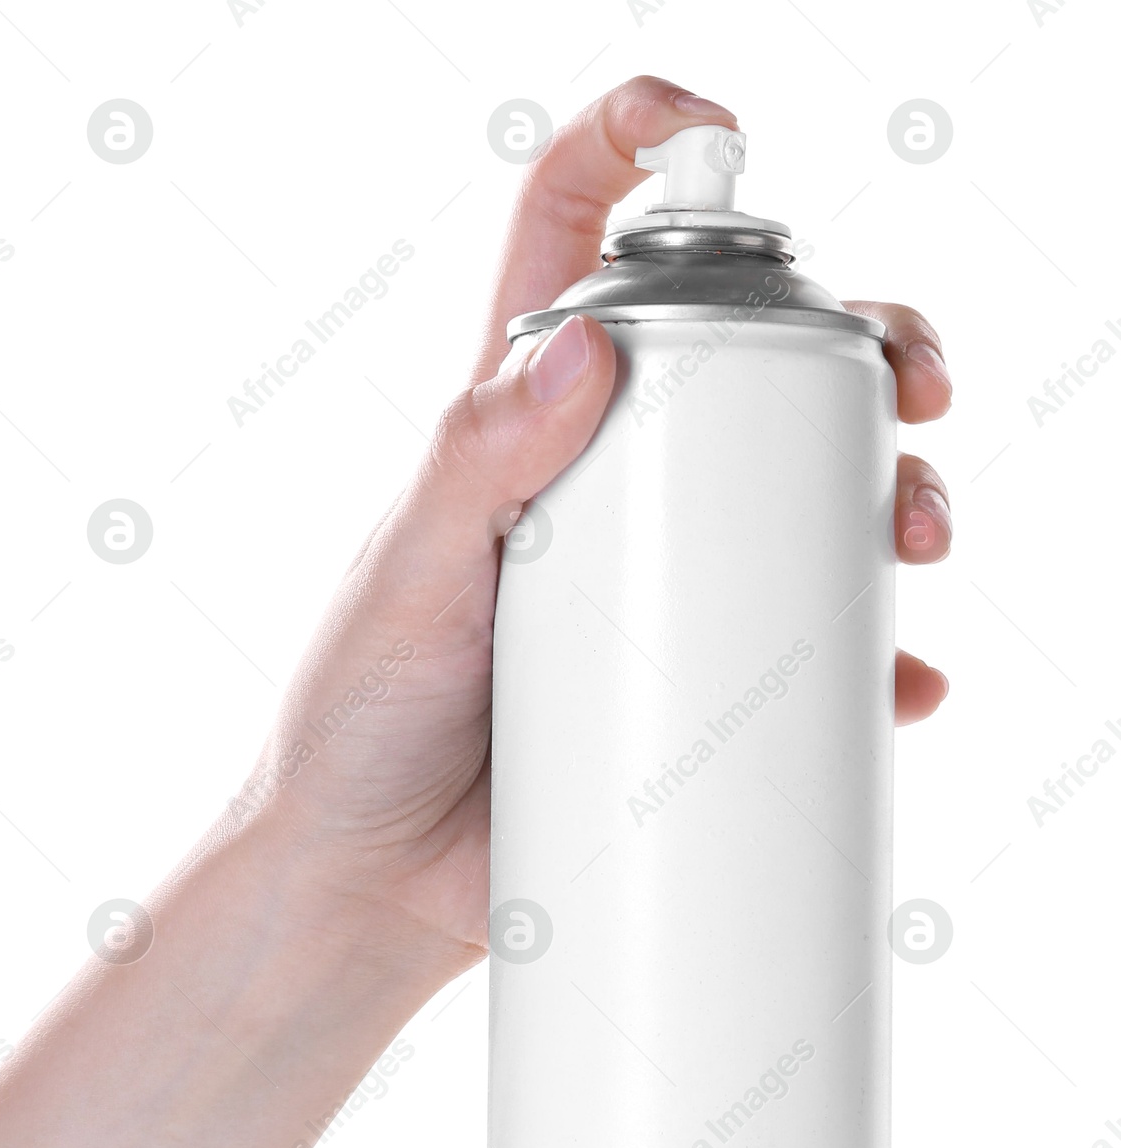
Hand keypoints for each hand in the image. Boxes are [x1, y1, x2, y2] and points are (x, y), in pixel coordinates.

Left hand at [242, 76, 952, 981]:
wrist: (372, 880)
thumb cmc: (356, 720)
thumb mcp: (402, 579)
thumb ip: (472, 464)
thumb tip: (587, 345)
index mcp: (517, 419)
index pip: (569, 234)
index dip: (637, 147)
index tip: (718, 140)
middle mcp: (601, 480)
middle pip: (750, 360)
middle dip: (858, 348)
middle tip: (910, 396)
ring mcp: (654, 582)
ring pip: (803, 493)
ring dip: (894, 489)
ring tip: (916, 539)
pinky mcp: (686, 684)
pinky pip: (803, 648)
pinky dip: (868, 654)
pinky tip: (897, 680)